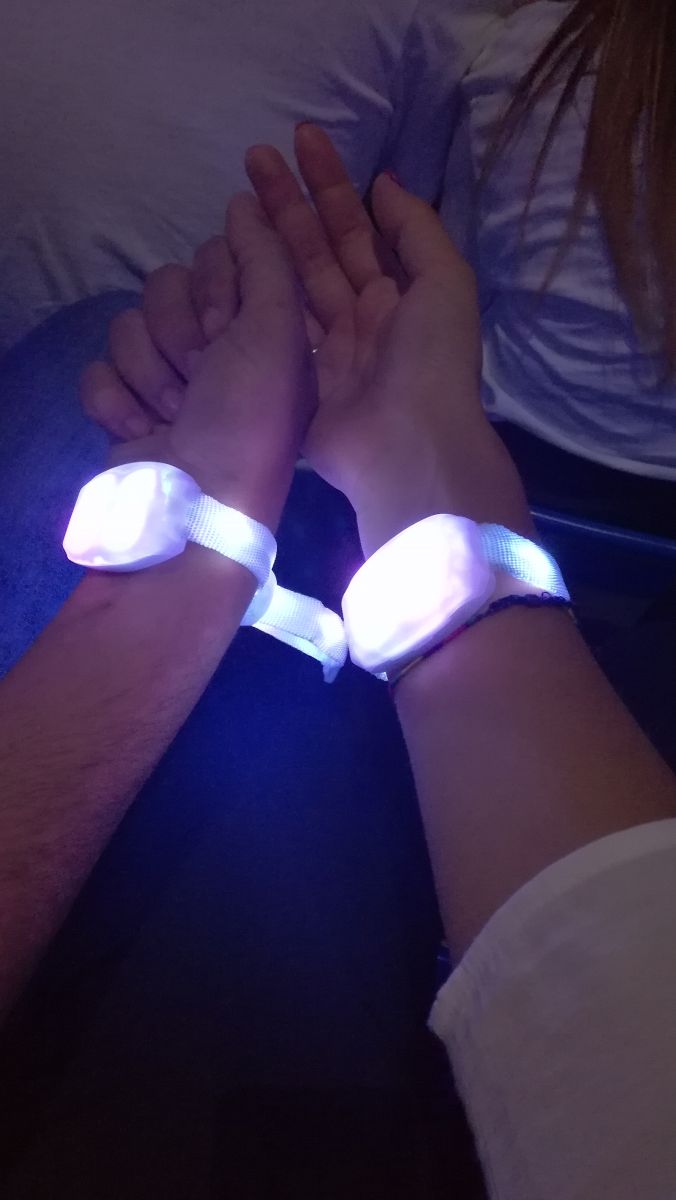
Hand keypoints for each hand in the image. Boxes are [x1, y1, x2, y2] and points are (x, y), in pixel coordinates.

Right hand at [82, 194, 314, 529]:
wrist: (195, 507)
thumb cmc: (247, 419)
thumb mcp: (276, 328)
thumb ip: (263, 257)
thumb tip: (244, 201)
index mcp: (266, 329)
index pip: (218, 259)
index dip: (213, 288)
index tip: (224, 327)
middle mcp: (221, 350)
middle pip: (168, 285)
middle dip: (178, 329)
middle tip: (201, 373)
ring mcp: (171, 379)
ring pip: (129, 325)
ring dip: (148, 369)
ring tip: (175, 411)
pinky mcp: (129, 407)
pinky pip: (99, 368)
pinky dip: (116, 400)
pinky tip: (143, 429)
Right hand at [246, 125, 531, 551]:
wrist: (406, 444)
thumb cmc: (431, 360)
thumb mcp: (445, 282)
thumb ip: (417, 229)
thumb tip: (383, 185)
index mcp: (403, 294)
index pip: (360, 228)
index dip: (331, 184)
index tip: (301, 142)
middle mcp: (364, 316)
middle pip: (321, 247)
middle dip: (290, 201)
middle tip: (255, 156)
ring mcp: (329, 348)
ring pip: (294, 280)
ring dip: (269, 237)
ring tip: (237, 195)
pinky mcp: (300, 378)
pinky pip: (278, 324)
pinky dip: (258, 291)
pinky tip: (235, 257)